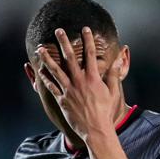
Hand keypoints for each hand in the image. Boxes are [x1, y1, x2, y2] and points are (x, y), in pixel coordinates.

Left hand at [35, 27, 121, 142]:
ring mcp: (69, 90)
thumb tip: (119, 60)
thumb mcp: (113, 92)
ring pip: (55, 70)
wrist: (96, 130)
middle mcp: (79, 81)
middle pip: (70, 58)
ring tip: (40, 49)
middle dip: (63, 42)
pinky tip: (40, 70)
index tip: (85, 29)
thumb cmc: (106, 112)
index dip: (88, 40)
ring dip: (47, 58)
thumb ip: (114, 75)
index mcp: (93, 78)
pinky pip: (51, 87)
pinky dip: (45, 78)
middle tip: (58, 31)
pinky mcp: (62, 100)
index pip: (90, 54)